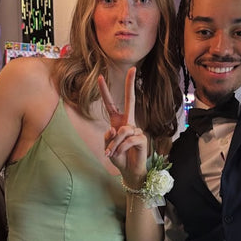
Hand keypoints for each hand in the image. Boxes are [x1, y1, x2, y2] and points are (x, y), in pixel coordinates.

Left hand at [98, 67, 147, 185]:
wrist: (129, 171)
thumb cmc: (119, 158)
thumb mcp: (108, 148)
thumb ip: (109, 137)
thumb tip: (116, 129)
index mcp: (118, 122)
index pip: (111, 104)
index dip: (105, 92)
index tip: (99, 77)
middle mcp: (128, 123)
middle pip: (131, 100)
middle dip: (131, 84)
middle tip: (133, 68)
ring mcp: (136, 130)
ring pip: (122, 131)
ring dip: (114, 145)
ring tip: (112, 154)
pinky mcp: (142, 138)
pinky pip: (128, 140)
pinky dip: (121, 149)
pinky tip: (120, 154)